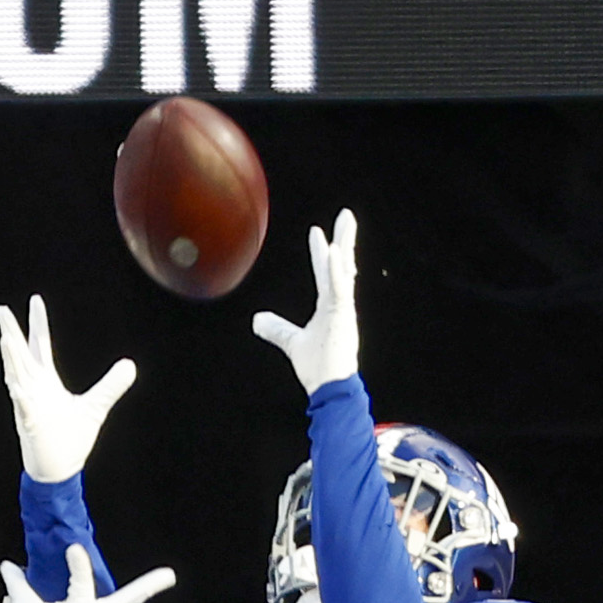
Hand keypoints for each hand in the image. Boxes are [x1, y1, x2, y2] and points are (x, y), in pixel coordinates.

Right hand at [0, 294, 135, 483]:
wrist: (60, 470)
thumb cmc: (72, 439)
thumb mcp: (96, 407)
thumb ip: (111, 385)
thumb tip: (130, 365)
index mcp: (46, 383)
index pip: (40, 347)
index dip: (38, 324)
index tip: (34, 300)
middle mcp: (34, 390)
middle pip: (21, 355)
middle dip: (12, 333)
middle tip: (2, 310)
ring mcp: (29, 406)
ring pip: (17, 377)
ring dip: (11, 359)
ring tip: (5, 339)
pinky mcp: (31, 425)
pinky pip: (24, 409)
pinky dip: (21, 398)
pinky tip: (18, 388)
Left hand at [249, 209, 360, 395]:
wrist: (330, 387)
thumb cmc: (318, 366)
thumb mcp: (292, 342)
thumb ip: (276, 329)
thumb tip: (256, 320)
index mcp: (331, 306)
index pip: (327, 272)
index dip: (322, 253)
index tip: (318, 232)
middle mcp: (340, 303)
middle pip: (342, 264)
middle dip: (344, 239)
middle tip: (346, 215)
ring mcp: (343, 309)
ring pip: (344, 271)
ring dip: (344, 246)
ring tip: (345, 222)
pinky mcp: (343, 317)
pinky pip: (340, 289)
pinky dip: (335, 270)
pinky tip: (334, 251)